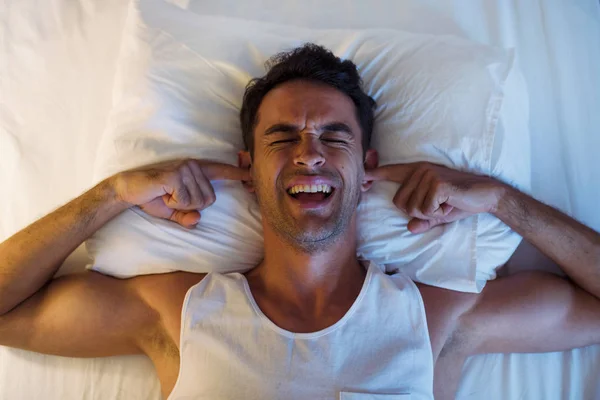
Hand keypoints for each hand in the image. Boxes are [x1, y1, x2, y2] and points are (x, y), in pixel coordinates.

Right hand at [111, 159, 249, 227]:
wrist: (129, 190)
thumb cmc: (153, 198)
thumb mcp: (174, 212)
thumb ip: (188, 216)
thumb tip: (197, 220)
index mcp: (196, 171)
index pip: (221, 171)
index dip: (237, 174)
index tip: (252, 174)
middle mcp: (193, 166)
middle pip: (209, 199)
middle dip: (190, 206)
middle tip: (171, 197)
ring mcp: (185, 169)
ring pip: (197, 202)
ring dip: (179, 205)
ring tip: (165, 195)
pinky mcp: (176, 175)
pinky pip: (185, 201)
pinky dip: (172, 204)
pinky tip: (162, 194)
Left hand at [364, 162, 504, 232]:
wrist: (487, 196)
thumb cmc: (460, 202)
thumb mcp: (438, 213)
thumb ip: (423, 219)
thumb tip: (410, 227)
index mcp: (417, 173)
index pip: (391, 172)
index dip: (374, 174)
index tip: (361, 178)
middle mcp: (420, 170)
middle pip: (400, 203)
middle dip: (418, 212)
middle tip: (439, 205)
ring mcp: (428, 175)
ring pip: (412, 208)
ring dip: (430, 213)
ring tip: (446, 203)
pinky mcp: (437, 184)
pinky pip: (426, 210)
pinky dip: (438, 213)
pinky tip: (450, 204)